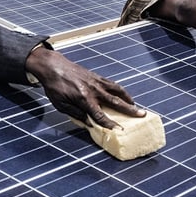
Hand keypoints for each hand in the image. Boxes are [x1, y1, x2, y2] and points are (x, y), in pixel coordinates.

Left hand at [25, 46, 142, 128]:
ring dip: (128, 99)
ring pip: (117, 91)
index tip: (120, 131)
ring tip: (135, 106)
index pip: (100, 115)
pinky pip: (112, 84)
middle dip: (130, 110)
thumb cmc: (54, 86)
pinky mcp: (96, 76)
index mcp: (84, 99)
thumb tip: (90, 123)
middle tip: (142, 115)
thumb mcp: (61, 105)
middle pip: (116, 102)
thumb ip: (76, 114)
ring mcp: (96, 82)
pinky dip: (120, 90)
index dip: (111, 124)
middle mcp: (94, 90)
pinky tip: (122, 95)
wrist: (52, 66)